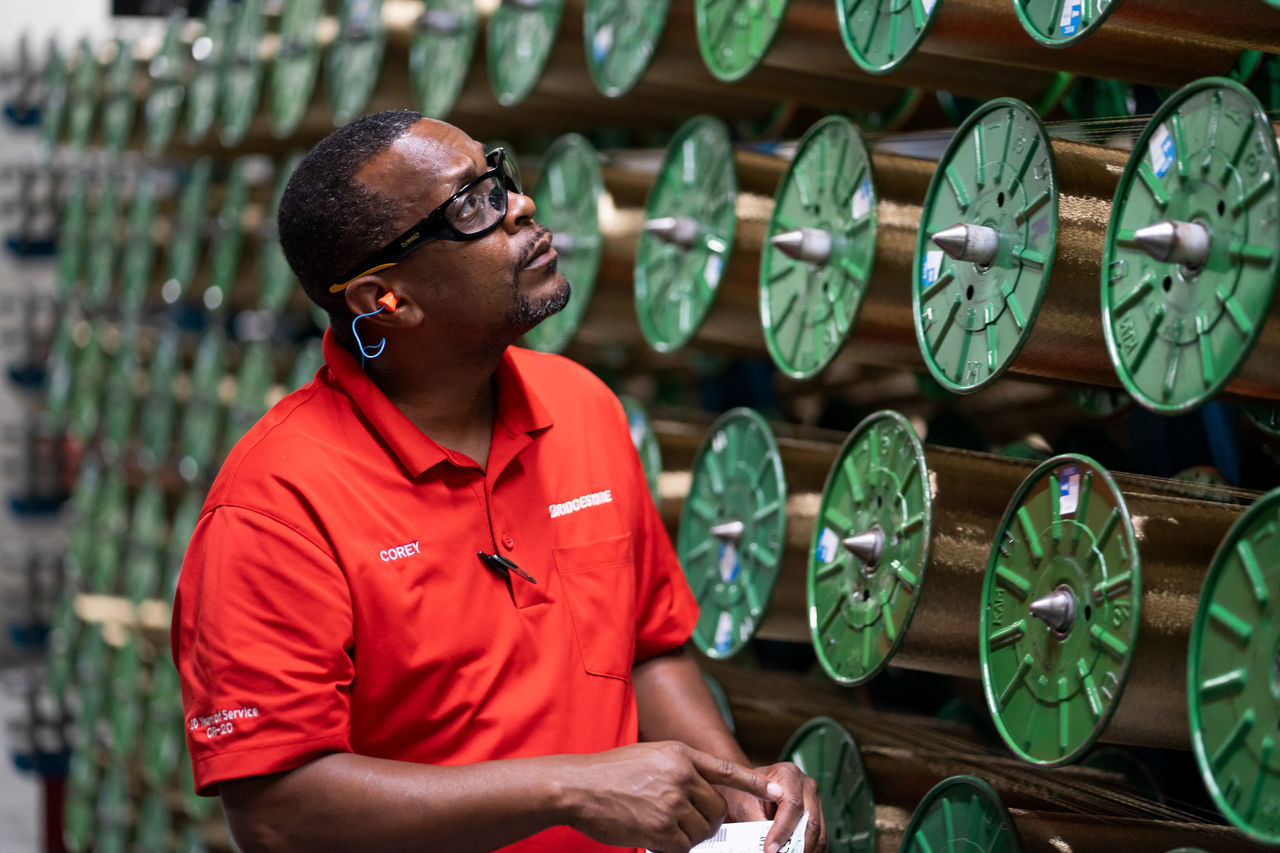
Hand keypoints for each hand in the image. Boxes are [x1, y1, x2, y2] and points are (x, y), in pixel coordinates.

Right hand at [563, 741, 783, 852]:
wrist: (577, 787)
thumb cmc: (608, 772)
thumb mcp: (649, 756)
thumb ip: (678, 769)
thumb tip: (698, 791)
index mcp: (680, 755)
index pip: (726, 770)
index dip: (753, 782)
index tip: (777, 790)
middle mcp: (682, 776)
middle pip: (716, 807)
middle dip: (705, 818)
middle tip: (680, 818)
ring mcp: (673, 803)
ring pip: (703, 829)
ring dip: (688, 833)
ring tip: (660, 823)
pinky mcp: (662, 829)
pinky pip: (684, 845)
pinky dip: (674, 845)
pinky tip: (653, 834)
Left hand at [721, 762, 824, 852]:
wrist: (745, 784)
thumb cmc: (744, 791)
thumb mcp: (744, 805)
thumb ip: (756, 823)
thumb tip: (767, 846)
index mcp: (787, 775)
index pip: (792, 805)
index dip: (782, 830)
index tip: (771, 849)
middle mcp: (805, 784)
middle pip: (810, 819)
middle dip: (798, 845)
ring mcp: (813, 798)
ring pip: (818, 829)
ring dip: (807, 848)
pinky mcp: (816, 811)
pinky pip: (819, 833)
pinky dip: (810, 847)